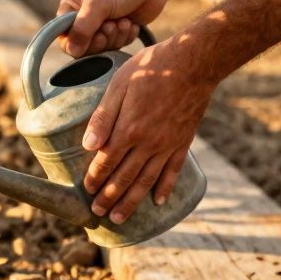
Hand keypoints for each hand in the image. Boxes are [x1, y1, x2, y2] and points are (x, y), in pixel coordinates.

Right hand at [57, 0, 168, 57]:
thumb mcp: (98, 4)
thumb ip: (82, 28)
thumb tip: (72, 51)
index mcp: (71, 7)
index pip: (63, 37)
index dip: (77, 43)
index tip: (94, 35)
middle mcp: (83, 18)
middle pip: (83, 47)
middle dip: (101, 39)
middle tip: (111, 26)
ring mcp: (101, 25)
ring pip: (102, 48)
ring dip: (115, 37)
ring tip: (123, 20)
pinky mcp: (118, 31)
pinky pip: (117, 46)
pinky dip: (125, 36)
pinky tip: (131, 22)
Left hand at [82, 38, 212, 222]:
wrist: (194, 62)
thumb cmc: (151, 68)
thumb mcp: (118, 85)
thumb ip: (103, 117)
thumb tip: (87, 146)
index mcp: (128, 130)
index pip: (106, 162)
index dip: (95, 178)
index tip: (86, 191)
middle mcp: (148, 143)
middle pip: (125, 178)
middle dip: (109, 197)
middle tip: (98, 213)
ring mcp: (168, 145)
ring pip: (147, 181)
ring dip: (132, 201)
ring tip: (120, 218)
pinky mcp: (183, 141)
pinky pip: (173, 170)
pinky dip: (165, 188)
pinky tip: (158, 201)